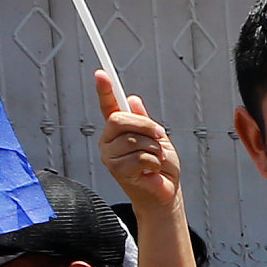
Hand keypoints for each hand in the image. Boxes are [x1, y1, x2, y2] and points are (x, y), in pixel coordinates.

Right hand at [95, 72, 182, 211]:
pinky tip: (151, 170)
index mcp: (118, 130)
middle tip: (159, 137)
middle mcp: (109, 141)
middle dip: (146, 126)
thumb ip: (145, 121)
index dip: (104, 89)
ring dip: (153, 149)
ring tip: (154, 160)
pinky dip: (153, 162)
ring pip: (134, 139)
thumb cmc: (161, 167)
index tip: (101, 73)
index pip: (108, 106)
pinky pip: (140, 156)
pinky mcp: (117, 170)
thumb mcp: (158, 138)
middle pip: (120, 119)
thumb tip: (133, 100)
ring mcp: (110, 156)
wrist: (166, 193)